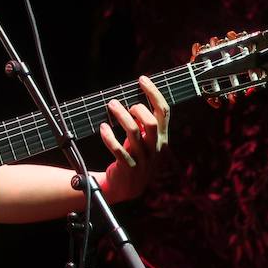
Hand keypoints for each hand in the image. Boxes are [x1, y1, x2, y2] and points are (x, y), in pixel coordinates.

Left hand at [99, 75, 169, 203]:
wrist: (126, 188)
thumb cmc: (134, 157)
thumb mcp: (145, 141)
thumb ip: (144, 124)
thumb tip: (136, 102)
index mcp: (162, 139)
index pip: (164, 112)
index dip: (154, 93)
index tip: (142, 79)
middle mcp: (155, 148)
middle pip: (150, 122)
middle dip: (137, 108)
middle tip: (122, 103)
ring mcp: (143, 159)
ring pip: (133, 133)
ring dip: (120, 116)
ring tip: (111, 105)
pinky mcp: (128, 168)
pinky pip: (118, 150)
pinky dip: (109, 137)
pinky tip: (103, 128)